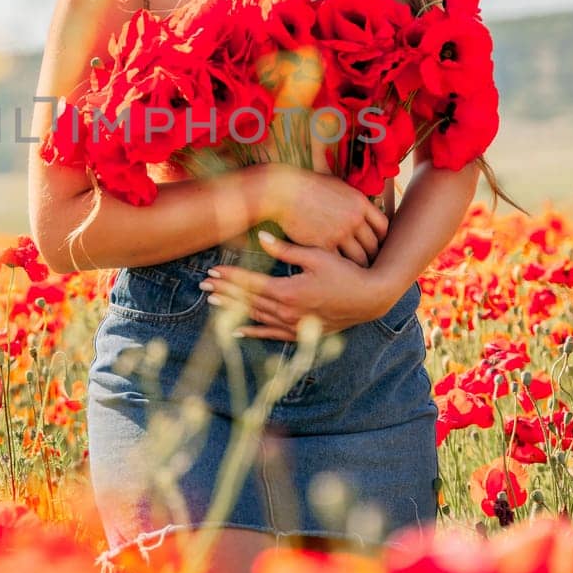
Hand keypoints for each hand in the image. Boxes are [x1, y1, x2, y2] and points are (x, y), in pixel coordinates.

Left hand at [200, 229, 400, 341]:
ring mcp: (294, 324)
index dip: (230, 276)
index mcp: (288, 291)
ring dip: (233, 309)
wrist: (370, 298)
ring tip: (212, 302)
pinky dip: (254, 333)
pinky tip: (237, 331)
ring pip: (256, 316)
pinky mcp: (301, 332)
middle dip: (224, 291)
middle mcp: (287, 311)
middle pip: (248, 300)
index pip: (251, 283)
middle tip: (203, 285)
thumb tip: (259, 237)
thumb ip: (286, 249)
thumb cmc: (345, 273)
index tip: (213, 270)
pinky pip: (271, 335)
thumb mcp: (316, 256)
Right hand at [262, 162, 388, 267]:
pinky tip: (337, 271)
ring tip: (356, 274)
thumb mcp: (337, 185)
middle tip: (371, 266)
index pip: (383, 226)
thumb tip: (364, 208)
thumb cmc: (307, 186)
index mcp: (360, 202)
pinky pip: (339, 262)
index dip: (382, 239)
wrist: (283, 191)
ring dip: (358, 267)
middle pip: (373, 246)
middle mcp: (354, 218)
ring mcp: (339, 232)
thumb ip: (353, 199)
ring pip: (359, 258)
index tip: (377, 246)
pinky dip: (339, 269)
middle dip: (372, 257)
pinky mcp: (323, 245)